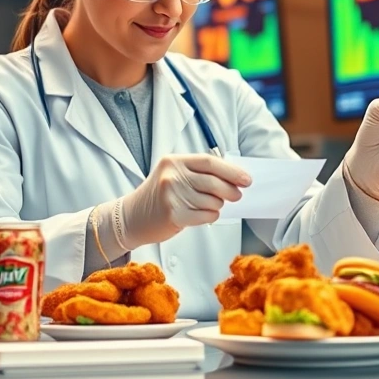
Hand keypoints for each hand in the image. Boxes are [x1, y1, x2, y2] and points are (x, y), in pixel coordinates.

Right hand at [118, 154, 251, 248]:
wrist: (132, 217)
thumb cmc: (159, 196)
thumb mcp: (174, 175)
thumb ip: (199, 173)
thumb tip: (234, 179)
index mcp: (174, 161)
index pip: (210, 162)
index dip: (231, 171)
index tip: (246, 179)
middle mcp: (172, 176)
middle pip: (213, 182)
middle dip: (231, 190)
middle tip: (237, 195)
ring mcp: (171, 195)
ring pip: (212, 201)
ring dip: (218, 206)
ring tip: (208, 206)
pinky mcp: (173, 214)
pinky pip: (206, 216)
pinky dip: (211, 216)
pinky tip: (203, 215)